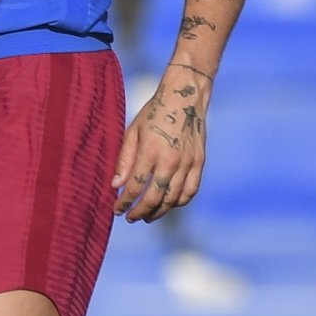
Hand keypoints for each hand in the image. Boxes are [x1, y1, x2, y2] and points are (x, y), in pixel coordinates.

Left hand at [112, 65, 208, 221]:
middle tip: (130, 218)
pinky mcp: (200, 163)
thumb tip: (116, 185)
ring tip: (147, 216)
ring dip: (160, 211)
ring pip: (174, 198)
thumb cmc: (153, 113)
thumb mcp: (132, 131)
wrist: (185, 98)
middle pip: (155, 197)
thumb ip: (124, 160)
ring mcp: (189, 163)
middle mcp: (171, 161)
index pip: (136, 186)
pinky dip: (179, 202)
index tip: (116, 209)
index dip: (125, 202)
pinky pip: (191, 191)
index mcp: (151, 151)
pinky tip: (168, 205)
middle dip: (140, 211)